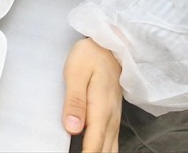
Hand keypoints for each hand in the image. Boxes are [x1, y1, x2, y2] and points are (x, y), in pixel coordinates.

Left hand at [63, 37, 122, 152]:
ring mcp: (114, 118)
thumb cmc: (90, 56)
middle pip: (104, 151)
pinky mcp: (113, 116)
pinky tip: (97, 151)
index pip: (93, 145)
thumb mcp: (75, 73)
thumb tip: (72, 128)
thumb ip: (75, 101)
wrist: (110, 45)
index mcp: (101, 109)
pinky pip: (112, 141)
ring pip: (110, 148)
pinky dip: (105, 150)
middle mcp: (110, 118)